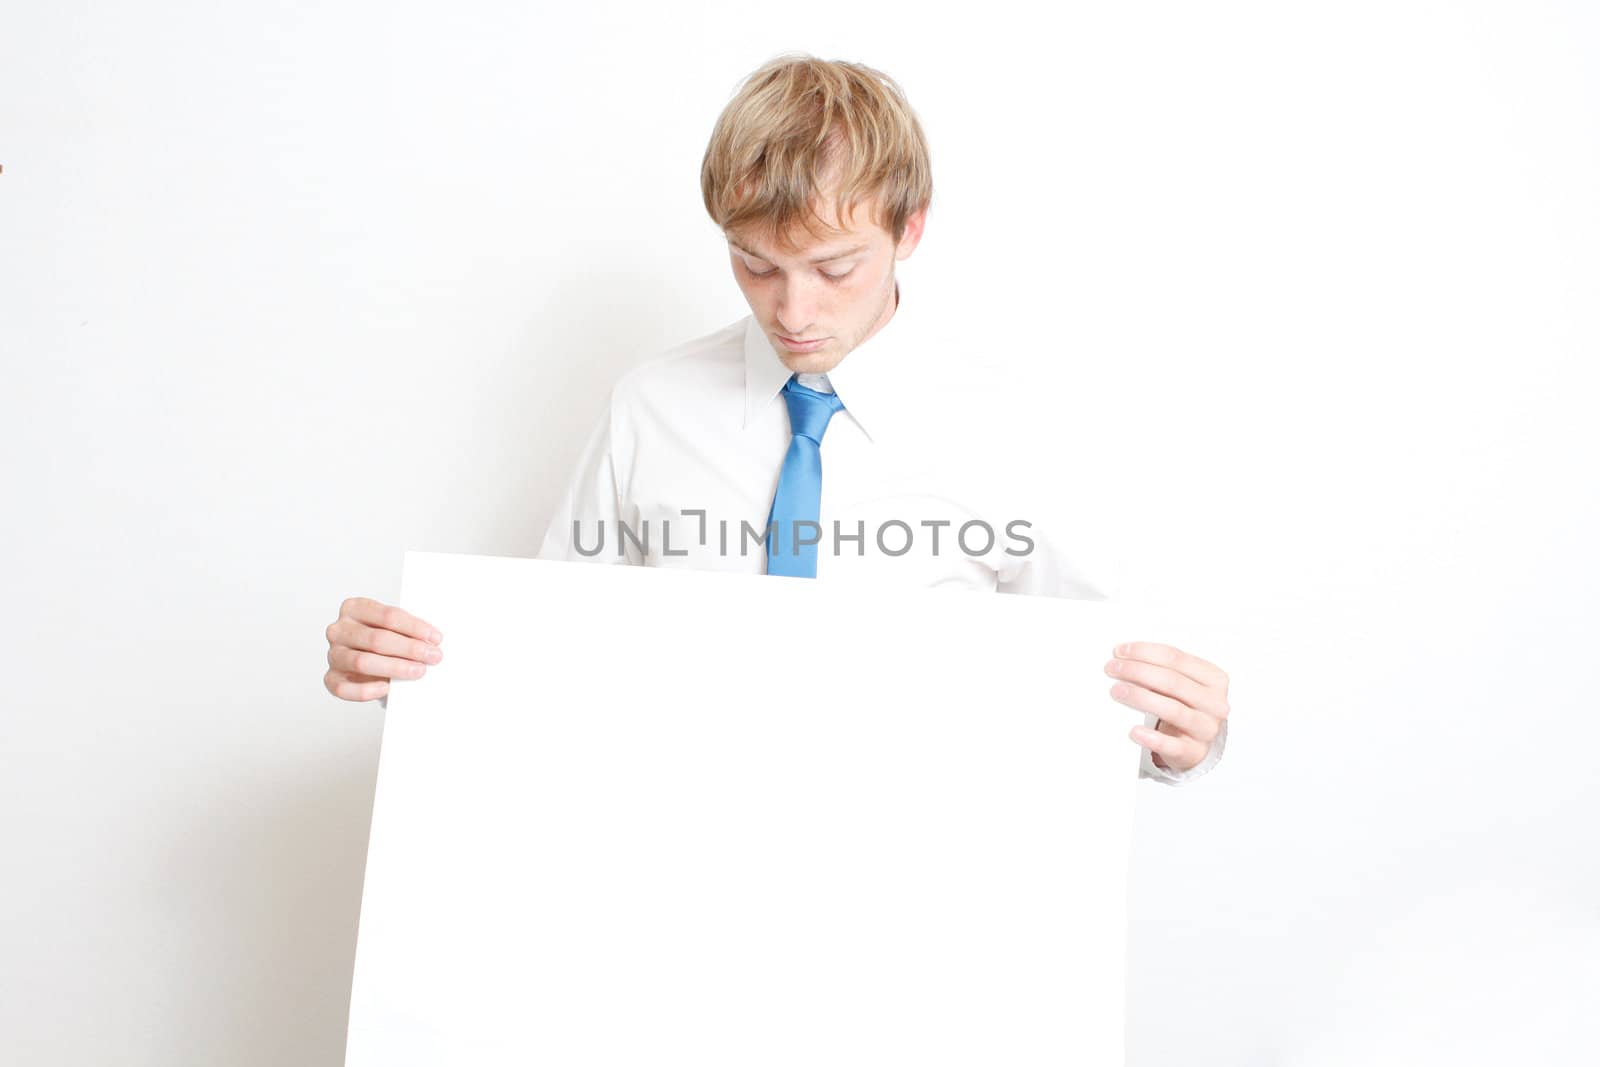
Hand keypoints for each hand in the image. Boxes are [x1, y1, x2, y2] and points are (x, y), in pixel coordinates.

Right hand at [323, 596, 443, 701]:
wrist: (368, 663)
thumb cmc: (383, 641)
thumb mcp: (392, 628)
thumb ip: (406, 630)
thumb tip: (432, 641)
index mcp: (354, 608)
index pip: (388, 615)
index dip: (414, 628)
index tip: (435, 638)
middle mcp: (339, 630)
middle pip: (377, 639)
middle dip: (409, 648)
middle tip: (433, 656)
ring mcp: (333, 654)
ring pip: (362, 662)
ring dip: (395, 668)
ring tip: (418, 671)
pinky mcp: (331, 678)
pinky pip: (344, 688)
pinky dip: (366, 690)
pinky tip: (386, 688)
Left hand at [1105, 641, 1229, 772]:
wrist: (1195, 743)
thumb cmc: (1184, 706)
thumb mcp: (1182, 683)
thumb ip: (1162, 668)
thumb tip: (1124, 657)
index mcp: (1214, 678)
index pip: (1176, 658)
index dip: (1145, 652)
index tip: (1120, 651)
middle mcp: (1214, 703)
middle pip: (1172, 681)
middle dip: (1137, 672)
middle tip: (1112, 669)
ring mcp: (1206, 728)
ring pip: (1172, 709)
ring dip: (1140, 697)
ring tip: (1117, 691)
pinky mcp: (1194, 752)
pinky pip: (1172, 745)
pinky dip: (1152, 738)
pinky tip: (1134, 731)